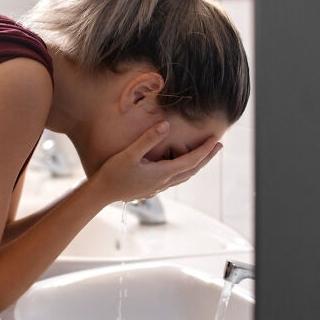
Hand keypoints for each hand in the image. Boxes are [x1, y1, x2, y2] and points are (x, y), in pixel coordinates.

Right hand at [93, 121, 222, 202]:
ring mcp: (158, 187)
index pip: (191, 160)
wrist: (101, 194)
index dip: (205, 150)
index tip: (216, 139)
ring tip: (204, 154)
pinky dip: (184, 170)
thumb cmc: (113, 173)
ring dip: (197, 164)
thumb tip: (166, 125)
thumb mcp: (130, 154)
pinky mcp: (151, 188)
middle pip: (192, 170)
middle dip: (206, 157)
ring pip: (184, 176)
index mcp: (162, 173)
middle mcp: (164, 182)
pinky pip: (175, 179)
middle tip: (218, 145)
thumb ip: (148, 139)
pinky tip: (180, 166)